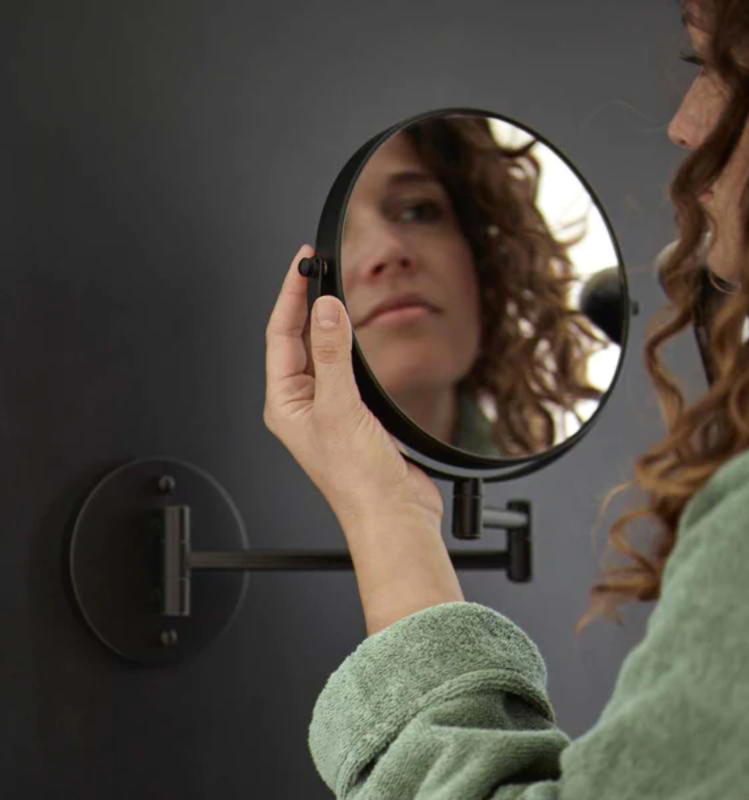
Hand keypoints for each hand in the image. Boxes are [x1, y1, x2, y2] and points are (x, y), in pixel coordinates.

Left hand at [263, 245, 443, 536]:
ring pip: (321, 352)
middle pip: (296, 340)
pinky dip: (350, 345)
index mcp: (286, 404)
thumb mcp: (340, 408)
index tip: (302, 265)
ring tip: (332, 290)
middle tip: (315, 268)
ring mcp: (329, 408)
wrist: (393, 513)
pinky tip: (357, 335)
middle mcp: (303, 404)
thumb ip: (332, 355)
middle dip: (304, 303)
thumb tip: (324, 311)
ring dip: (326, 322)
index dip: (289, 296)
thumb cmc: (358, 481)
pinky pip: (345, 368)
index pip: (279, 336)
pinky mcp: (354, 413)